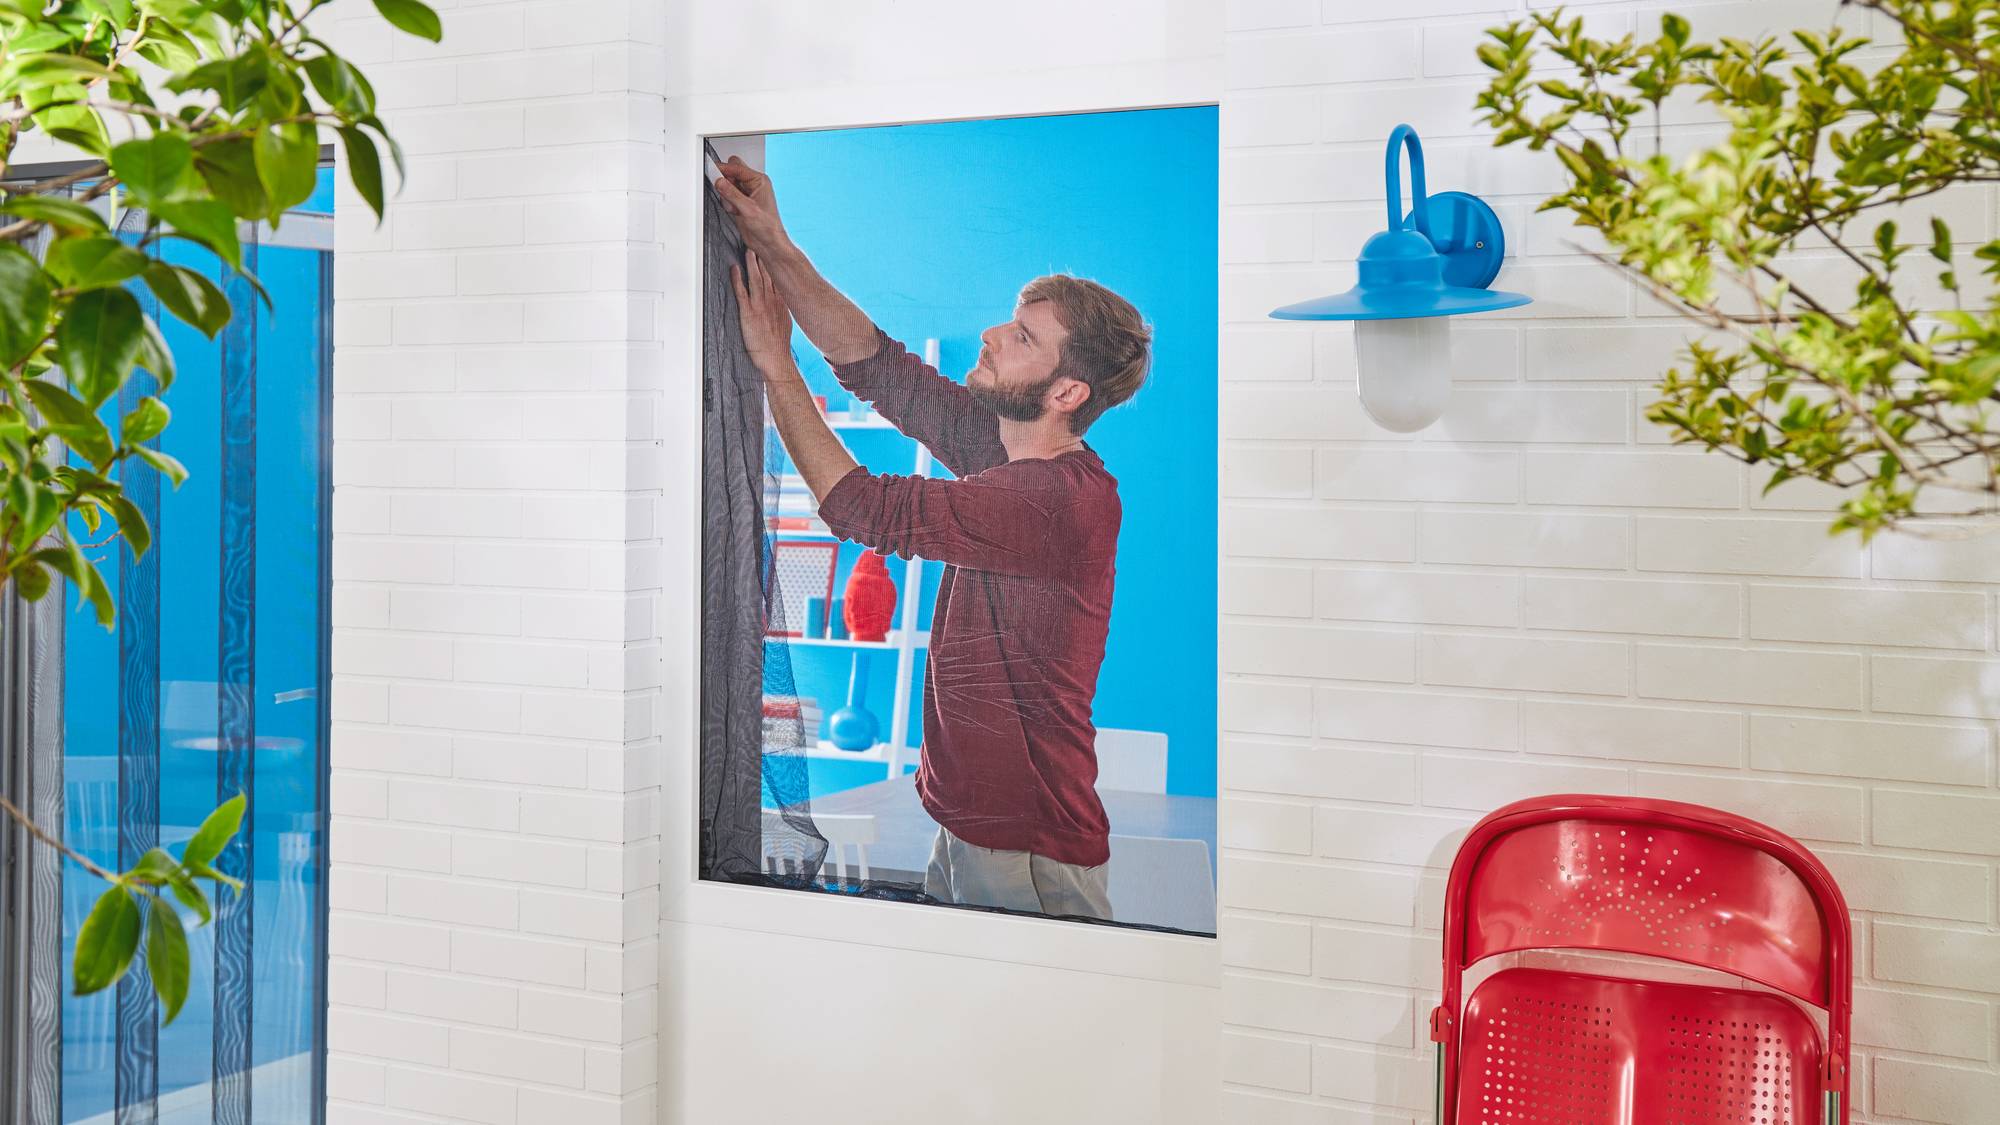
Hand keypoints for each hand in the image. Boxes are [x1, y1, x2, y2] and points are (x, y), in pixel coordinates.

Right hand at [712, 155, 788, 255]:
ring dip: (727, 197)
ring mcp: (746, 194)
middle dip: (725, 183)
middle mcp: (753, 185)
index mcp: (759, 181)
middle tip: (726, 194)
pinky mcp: (740, 203)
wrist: (768, 243)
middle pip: (731, 174)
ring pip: (727, 186)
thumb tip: (719, 181)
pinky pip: (726, 197)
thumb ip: (732, 194)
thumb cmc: (768, 227)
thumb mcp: (748, 209)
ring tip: (735, 208)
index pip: (737, 168)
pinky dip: (727, 204)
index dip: (723, 169)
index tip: (712, 171)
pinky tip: (735, 212)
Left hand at [730, 248, 795, 374]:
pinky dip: (737, 280)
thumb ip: (780, 308)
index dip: (773, 264)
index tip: (771, 251)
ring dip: (752, 263)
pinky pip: (742, 293)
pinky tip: (734, 268)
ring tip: (748, 249)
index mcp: (781, 303)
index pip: (777, 278)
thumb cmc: (778, 346)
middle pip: (768, 274)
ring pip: (756, 279)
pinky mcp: (749, 314)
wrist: (776, 360)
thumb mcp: (785, 323)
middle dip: (763, 258)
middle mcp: (772, 301)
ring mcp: (760, 306)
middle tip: (758, 242)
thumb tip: (778, 301)